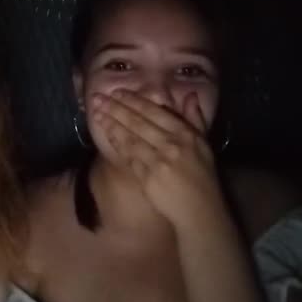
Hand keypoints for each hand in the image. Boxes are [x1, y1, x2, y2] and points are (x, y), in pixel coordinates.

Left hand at [92, 90, 226, 234]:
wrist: (200, 209)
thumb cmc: (202, 175)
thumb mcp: (204, 144)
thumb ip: (195, 118)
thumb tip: (190, 95)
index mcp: (185, 133)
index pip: (155, 112)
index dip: (134, 101)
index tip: (117, 92)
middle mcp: (172, 144)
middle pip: (138, 122)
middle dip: (116, 108)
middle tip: (98, 98)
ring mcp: (159, 161)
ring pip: (130, 138)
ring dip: (111, 124)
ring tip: (97, 114)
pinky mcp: (148, 177)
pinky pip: (129, 157)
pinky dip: (117, 144)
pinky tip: (107, 135)